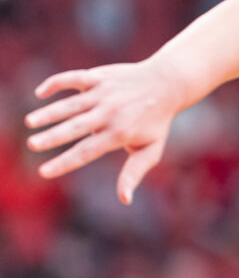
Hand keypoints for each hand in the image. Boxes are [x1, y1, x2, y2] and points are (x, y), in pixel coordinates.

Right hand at [24, 60, 181, 204]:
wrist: (168, 84)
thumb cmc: (156, 122)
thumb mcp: (150, 150)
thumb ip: (134, 173)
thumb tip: (125, 200)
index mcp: (119, 133)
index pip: (87, 151)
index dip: (65, 162)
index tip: (44, 172)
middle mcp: (110, 113)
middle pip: (76, 127)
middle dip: (53, 136)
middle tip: (33, 144)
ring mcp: (104, 94)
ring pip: (72, 104)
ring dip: (50, 112)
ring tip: (31, 122)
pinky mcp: (100, 77)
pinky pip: (75, 78)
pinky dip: (57, 82)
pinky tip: (40, 93)